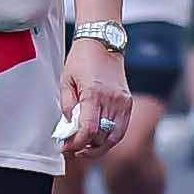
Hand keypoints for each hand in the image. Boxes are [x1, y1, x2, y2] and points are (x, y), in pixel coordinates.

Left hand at [58, 41, 133, 164]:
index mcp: (94, 94)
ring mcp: (123, 102)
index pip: (88, 131)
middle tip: (73, 150)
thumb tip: (69, 129)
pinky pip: (121, 129)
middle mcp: (112, 100)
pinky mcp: (128, 103)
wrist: (103, 43)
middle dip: (85, 148)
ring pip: (113, 137)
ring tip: (85, 148)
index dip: (76, 144)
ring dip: (99, 147)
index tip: (65, 148)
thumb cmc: (82, 60)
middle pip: (102, 138)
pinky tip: (98, 139)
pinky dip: (110, 138)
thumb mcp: (66, 82)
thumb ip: (68, 107)